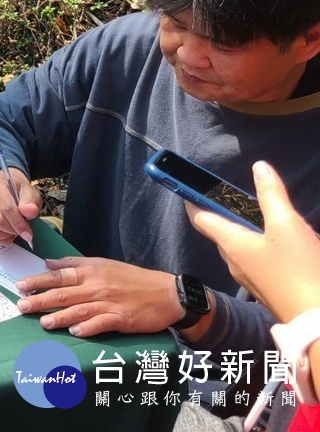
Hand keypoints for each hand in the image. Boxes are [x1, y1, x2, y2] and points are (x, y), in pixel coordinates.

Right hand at [0, 168, 41, 245]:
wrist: (1, 182)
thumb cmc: (16, 186)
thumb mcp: (27, 188)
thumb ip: (31, 200)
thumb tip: (30, 212)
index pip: (6, 207)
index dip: (18, 223)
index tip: (28, 234)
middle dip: (13, 230)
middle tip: (23, 231)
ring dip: (7, 235)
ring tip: (15, 230)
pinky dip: (0, 239)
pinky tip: (7, 233)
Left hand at [15, 256, 182, 336]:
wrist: (165, 292)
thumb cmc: (131, 278)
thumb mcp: (102, 264)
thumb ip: (74, 264)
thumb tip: (48, 262)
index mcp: (91, 271)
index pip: (59, 275)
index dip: (38, 280)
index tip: (20, 285)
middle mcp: (97, 286)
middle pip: (64, 293)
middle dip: (41, 299)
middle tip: (21, 306)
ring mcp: (109, 303)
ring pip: (79, 310)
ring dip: (59, 316)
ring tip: (43, 322)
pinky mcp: (122, 318)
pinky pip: (102, 323)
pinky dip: (88, 327)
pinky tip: (75, 331)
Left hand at [189, 161, 319, 321]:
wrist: (318, 322)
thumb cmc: (299, 271)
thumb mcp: (287, 225)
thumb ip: (272, 195)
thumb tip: (259, 168)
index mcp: (232, 244)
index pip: (201, 217)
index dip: (191, 198)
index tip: (183, 185)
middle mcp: (235, 261)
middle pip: (222, 231)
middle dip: (225, 212)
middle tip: (231, 195)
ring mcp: (251, 277)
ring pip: (242, 246)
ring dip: (249, 229)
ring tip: (265, 215)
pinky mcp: (268, 288)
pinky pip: (259, 260)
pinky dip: (265, 245)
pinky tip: (287, 242)